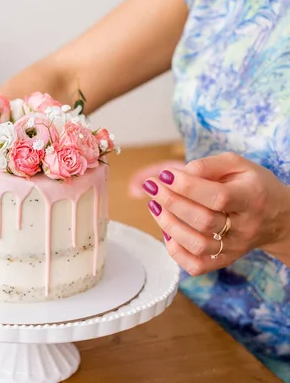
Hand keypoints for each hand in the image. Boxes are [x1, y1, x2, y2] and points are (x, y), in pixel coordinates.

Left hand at [141, 152, 289, 274]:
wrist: (277, 218)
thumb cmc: (251, 186)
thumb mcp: (236, 165)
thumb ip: (207, 165)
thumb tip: (177, 175)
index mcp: (252, 198)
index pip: (218, 197)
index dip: (187, 186)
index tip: (164, 175)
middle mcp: (245, 226)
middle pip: (203, 221)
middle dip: (171, 202)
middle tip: (152, 187)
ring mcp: (234, 247)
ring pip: (197, 245)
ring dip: (169, 225)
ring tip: (154, 205)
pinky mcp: (224, 260)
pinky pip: (196, 265)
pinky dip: (175, 251)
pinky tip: (166, 231)